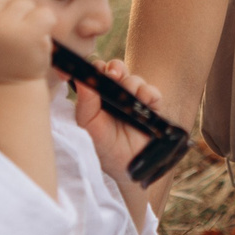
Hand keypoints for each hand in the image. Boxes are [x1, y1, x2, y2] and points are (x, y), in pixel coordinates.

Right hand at [0, 0, 57, 86]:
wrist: (9, 90)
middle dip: (11, 9)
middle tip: (8, 36)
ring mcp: (5, 26)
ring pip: (25, 2)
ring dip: (28, 19)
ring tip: (21, 41)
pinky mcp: (29, 32)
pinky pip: (44, 12)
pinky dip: (46, 25)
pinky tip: (36, 40)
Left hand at [71, 56, 165, 189]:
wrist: (128, 168)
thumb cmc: (103, 147)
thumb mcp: (88, 125)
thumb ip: (85, 101)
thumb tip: (82, 77)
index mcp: (97, 97)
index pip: (96, 72)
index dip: (96, 67)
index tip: (96, 70)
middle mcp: (116, 95)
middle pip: (116, 68)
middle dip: (116, 68)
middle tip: (114, 76)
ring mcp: (134, 100)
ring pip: (135, 79)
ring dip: (132, 84)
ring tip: (130, 100)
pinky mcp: (152, 108)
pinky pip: (152, 92)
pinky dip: (149, 94)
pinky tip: (145, 104)